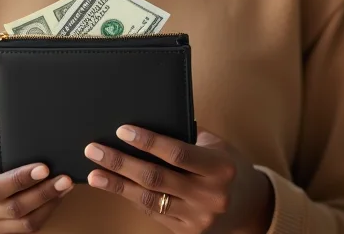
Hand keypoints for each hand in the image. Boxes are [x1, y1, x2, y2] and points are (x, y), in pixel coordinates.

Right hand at [0, 140, 72, 232]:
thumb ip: (11, 149)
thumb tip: (42, 145)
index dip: (20, 179)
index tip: (45, 168)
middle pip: (13, 208)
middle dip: (43, 193)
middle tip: (65, 179)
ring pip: (24, 223)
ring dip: (49, 205)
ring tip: (65, 188)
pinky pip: (27, 230)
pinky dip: (45, 213)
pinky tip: (56, 198)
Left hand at [84, 126, 273, 233]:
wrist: (249, 204)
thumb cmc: (225, 164)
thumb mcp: (215, 143)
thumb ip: (185, 134)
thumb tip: (145, 119)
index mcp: (220, 168)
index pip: (177, 153)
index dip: (148, 141)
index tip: (122, 130)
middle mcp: (210, 197)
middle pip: (156, 178)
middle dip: (121, 162)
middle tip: (94, 149)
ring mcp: (198, 219)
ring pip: (149, 200)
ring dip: (117, 185)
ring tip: (94, 173)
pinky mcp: (187, 233)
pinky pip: (153, 214)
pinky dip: (130, 199)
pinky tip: (113, 187)